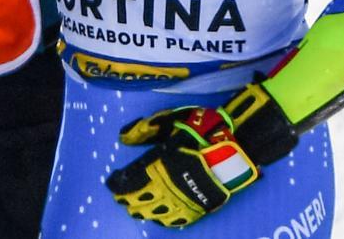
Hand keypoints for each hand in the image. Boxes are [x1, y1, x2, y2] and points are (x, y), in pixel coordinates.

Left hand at [107, 103, 259, 228]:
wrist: (232, 146)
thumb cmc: (199, 131)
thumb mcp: (168, 121)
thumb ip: (144, 129)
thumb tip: (123, 138)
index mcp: (156, 166)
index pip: (128, 181)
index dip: (116, 184)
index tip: (110, 182)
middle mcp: (166, 187)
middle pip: (139, 201)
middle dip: (127, 200)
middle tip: (120, 198)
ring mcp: (182, 200)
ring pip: (155, 214)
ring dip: (142, 212)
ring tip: (136, 210)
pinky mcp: (197, 208)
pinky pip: (176, 220)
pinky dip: (164, 221)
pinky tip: (159, 219)